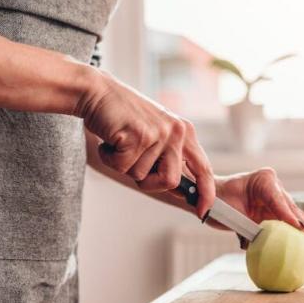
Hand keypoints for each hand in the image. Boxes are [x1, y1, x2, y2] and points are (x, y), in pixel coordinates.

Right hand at [76, 71, 214, 218]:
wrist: (97, 92)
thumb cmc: (123, 117)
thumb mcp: (156, 134)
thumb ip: (168, 157)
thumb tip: (178, 189)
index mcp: (184, 132)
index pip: (203, 168)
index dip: (206, 192)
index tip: (204, 210)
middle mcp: (176, 132)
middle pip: (171, 181)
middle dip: (148, 183)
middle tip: (131, 165)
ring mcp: (158, 133)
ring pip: (140, 175)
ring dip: (123, 165)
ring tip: (119, 142)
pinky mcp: (138, 136)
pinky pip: (123, 167)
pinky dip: (110, 159)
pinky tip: (110, 140)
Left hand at [214, 168, 303, 250]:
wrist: (211, 198)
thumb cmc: (216, 200)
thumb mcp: (231, 212)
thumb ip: (248, 226)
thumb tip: (260, 243)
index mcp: (264, 179)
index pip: (280, 201)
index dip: (290, 217)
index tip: (299, 230)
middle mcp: (273, 186)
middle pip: (291, 210)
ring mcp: (275, 197)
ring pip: (293, 217)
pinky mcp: (274, 209)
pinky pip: (287, 222)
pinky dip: (296, 234)